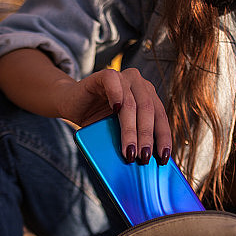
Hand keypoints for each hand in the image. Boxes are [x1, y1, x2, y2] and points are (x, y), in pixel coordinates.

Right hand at [56, 68, 171, 164]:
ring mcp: (123, 77)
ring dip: (130, 129)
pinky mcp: (103, 75)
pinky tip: (115, 110)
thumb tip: (144, 160)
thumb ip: (132, 140)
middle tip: (143, 158)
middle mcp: (139, 85)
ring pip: (131, 103)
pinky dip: (115, 95)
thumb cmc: (96, 121)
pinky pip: (112, 82)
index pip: (161, 117)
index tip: (163, 158)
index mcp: (149, 97)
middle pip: (147, 111)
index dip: (163, 137)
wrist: (72, 105)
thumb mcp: (118, 132)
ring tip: (129, 151)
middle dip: (146, 137)